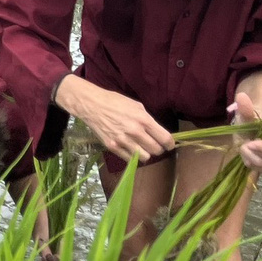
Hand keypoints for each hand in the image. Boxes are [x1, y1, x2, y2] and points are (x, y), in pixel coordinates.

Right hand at [55, 75, 174, 163]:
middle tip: (155, 145)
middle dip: (158, 149)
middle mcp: (135, 131)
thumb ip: (147, 120)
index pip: (165, 138)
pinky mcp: (113, 146)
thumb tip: (157, 131)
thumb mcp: (136, 105)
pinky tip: (130, 149)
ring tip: (142, 148)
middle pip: (156, 150)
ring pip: (145, 157)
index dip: (170, 144)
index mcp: (143, 119)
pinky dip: (132, 156)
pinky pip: (129, 159)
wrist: (92, 105)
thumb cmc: (115, 102)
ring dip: (145, 153)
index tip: (169, 145)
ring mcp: (123, 140)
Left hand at [231, 87, 261, 171]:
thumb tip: (241, 96)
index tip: (250, 143)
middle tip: (243, 146)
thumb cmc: (253, 120)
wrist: (252, 129)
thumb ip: (246, 109)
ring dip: (254, 160)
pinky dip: (255, 165)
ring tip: (244, 149)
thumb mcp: (247, 115)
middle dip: (257, 154)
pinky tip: (248, 157)